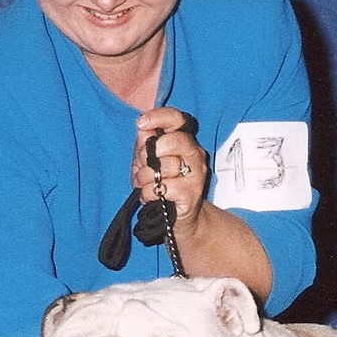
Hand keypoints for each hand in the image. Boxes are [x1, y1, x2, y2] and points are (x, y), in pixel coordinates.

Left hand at [132, 107, 207, 232]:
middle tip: (143, 166)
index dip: (159, 117)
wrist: (174, 219)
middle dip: (149, 154)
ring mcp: (196, 173)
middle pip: (173, 140)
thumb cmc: (160, 185)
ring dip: (146, 177)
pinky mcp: (191, 193)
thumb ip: (145, 143)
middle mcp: (193, 153)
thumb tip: (143, 126)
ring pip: (165, 166)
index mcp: (182, 141)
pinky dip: (149, 192)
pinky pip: (163, 187)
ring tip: (147, 184)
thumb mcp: (145, 161)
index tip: (141, 123)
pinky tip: (150, 196)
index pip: (176, 118)